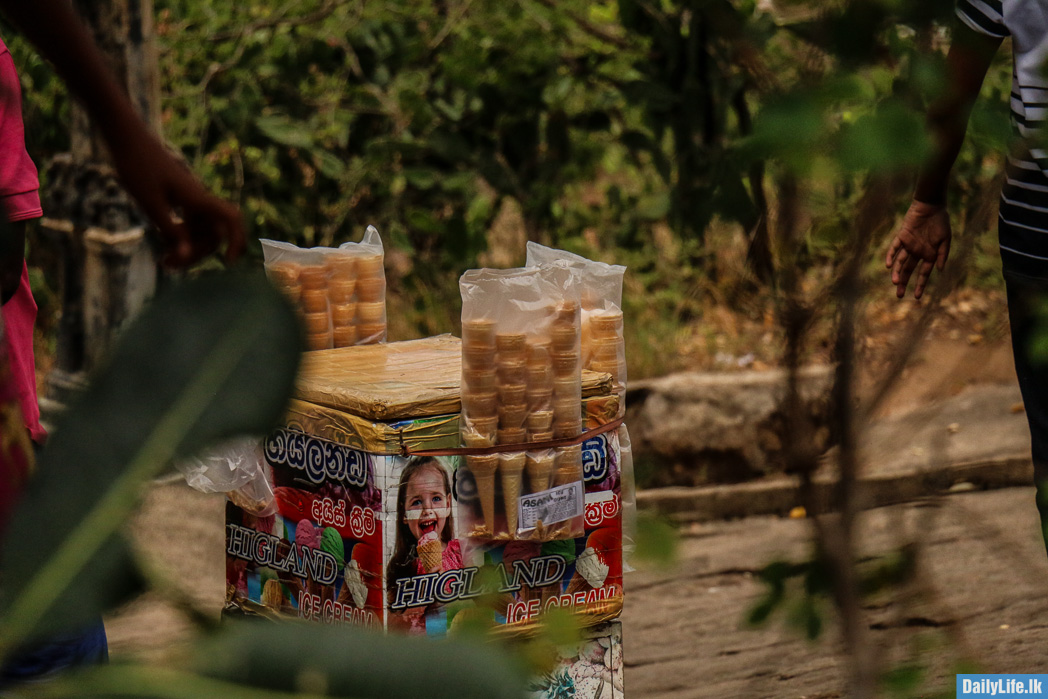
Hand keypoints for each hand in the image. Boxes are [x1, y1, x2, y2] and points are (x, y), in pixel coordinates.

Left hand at [110, 129, 245, 268]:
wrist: (128, 140)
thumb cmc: (137, 168)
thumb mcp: (151, 203)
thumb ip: (170, 230)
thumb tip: (187, 255)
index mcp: (197, 199)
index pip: (231, 220)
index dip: (236, 241)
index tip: (227, 262)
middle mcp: (199, 201)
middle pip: (213, 235)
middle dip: (197, 254)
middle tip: (169, 264)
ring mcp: (191, 201)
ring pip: (200, 232)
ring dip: (187, 249)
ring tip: (163, 260)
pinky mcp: (180, 200)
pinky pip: (189, 225)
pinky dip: (180, 238)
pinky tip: (163, 247)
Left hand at [885, 200, 950, 299]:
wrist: (931, 206)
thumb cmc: (941, 223)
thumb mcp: (945, 240)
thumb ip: (941, 255)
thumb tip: (938, 270)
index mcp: (928, 255)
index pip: (923, 274)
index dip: (920, 285)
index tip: (917, 297)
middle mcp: (917, 252)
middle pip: (908, 271)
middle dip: (904, 283)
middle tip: (899, 295)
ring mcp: (908, 245)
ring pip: (900, 262)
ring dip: (896, 272)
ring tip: (894, 282)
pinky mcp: (901, 237)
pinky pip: (894, 248)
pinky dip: (890, 256)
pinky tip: (887, 265)